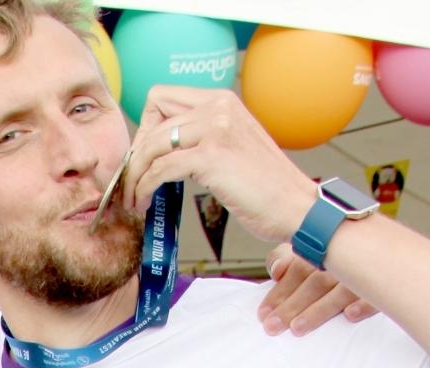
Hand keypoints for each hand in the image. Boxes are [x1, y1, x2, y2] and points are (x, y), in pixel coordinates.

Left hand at [122, 86, 316, 242]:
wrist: (297, 208)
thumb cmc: (266, 186)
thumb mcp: (233, 144)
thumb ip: (202, 135)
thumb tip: (159, 146)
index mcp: (222, 100)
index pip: (161, 97)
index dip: (146, 127)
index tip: (145, 155)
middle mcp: (218, 107)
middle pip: (151, 120)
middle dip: (136, 154)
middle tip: (132, 179)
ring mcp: (216, 129)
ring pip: (151, 145)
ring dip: (135, 174)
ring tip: (132, 196)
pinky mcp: (212, 156)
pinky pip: (160, 168)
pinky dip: (145, 187)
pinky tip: (144, 201)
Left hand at [258, 243, 377, 334]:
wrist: (387, 247)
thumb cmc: (337, 254)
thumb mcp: (308, 250)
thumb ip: (285, 258)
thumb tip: (276, 271)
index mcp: (324, 250)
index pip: (298, 271)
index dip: (279, 292)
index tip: (263, 313)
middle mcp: (344, 260)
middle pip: (315, 283)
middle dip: (291, 306)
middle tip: (272, 326)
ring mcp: (367, 273)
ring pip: (341, 290)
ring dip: (319, 309)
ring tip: (297, 328)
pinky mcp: (389, 284)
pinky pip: (378, 294)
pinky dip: (364, 303)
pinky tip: (350, 314)